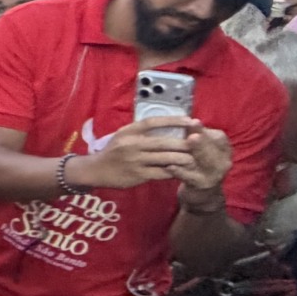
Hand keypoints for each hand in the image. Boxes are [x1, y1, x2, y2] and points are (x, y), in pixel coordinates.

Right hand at [70, 119, 196, 190]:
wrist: (96, 170)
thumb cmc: (114, 151)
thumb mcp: (124, 135)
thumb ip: (142, 131)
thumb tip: (168, 125)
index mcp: (130, 131)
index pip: (154, 122)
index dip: (173, 120)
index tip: (190, 120)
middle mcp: (132, 144)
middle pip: (164, 142)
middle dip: (184, 143)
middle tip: (199, 142)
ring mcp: (135, 160)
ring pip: (165, 159)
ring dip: (182, 159)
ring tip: (195, 159)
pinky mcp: (138, 175)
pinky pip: (160, 173)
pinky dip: (173, 171)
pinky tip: (181, 170)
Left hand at [173, 125, 234, 200]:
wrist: (201, 194)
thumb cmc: (198, 164)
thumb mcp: (200, 148)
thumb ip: (195, 135)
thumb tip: (186, 119)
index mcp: (224, 149)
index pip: (218, 138)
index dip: (205, 130)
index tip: (192, 121)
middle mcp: (223, 162)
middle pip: (213, 150)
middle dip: (202, 141)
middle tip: (192, 134)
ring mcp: (214, 175)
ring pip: (206, 162)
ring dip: (196, 153)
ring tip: (186, 144)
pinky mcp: (202, 186)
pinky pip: (191, 178)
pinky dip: (181, 172)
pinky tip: (170, 166)